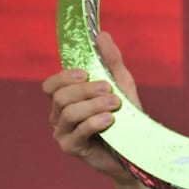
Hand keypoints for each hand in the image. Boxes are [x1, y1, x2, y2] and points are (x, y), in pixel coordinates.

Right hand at [42, 30, 150, 188]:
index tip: (85, 73)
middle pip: (60, 96)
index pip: (51, 85)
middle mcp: (59, 116)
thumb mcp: (122, 86)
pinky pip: (78, 131)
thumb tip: (103, 35)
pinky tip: (110, 120)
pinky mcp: (72, 148)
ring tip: (115, 104)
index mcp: (67, 100)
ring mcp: (63, 133)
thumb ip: (112, 62)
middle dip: (85, 90)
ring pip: (68, 112)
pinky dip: (94, 122)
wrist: (138, 153)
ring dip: (93, 105)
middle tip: (109, 89)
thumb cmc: (127, 120)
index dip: (64, 77)